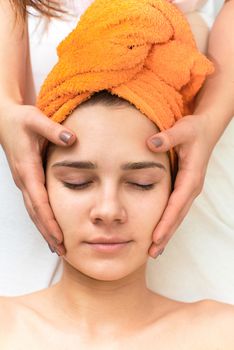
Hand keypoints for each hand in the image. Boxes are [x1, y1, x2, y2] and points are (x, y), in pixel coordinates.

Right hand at [0, 103, 76, 254]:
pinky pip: (35, 204)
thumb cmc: (20, 119)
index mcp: (27, 169)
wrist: (5, 119)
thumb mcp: (35, 119)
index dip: (49, 219)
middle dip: (48, 232)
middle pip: (36, 212)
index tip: (59, 236)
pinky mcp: (27, 180)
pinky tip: (50, 228)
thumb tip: (72, 139)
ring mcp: (24, 181)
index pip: (39, 200)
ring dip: (45, 229)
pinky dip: (42, 219)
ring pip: (34, 211)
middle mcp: (24, 179)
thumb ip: (53, 129)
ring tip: (57, 246)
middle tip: (62, 250)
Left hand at [146, 114, 214, 257]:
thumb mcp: (183, 129)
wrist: (205, 129)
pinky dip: (168, 223)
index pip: (177, 204)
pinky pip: (176, 210)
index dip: (166, 221)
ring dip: (167, 233)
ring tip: (154, 250)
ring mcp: (189, 190)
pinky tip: (159, 232)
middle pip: (178, 216)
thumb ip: (168, 137)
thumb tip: (151, 143)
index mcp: (191, 177)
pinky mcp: (185, 189)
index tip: (155, 237)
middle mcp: (191, 188)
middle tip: (152, 253)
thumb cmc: (194, 130)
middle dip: (166, 235)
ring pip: (177, 216)